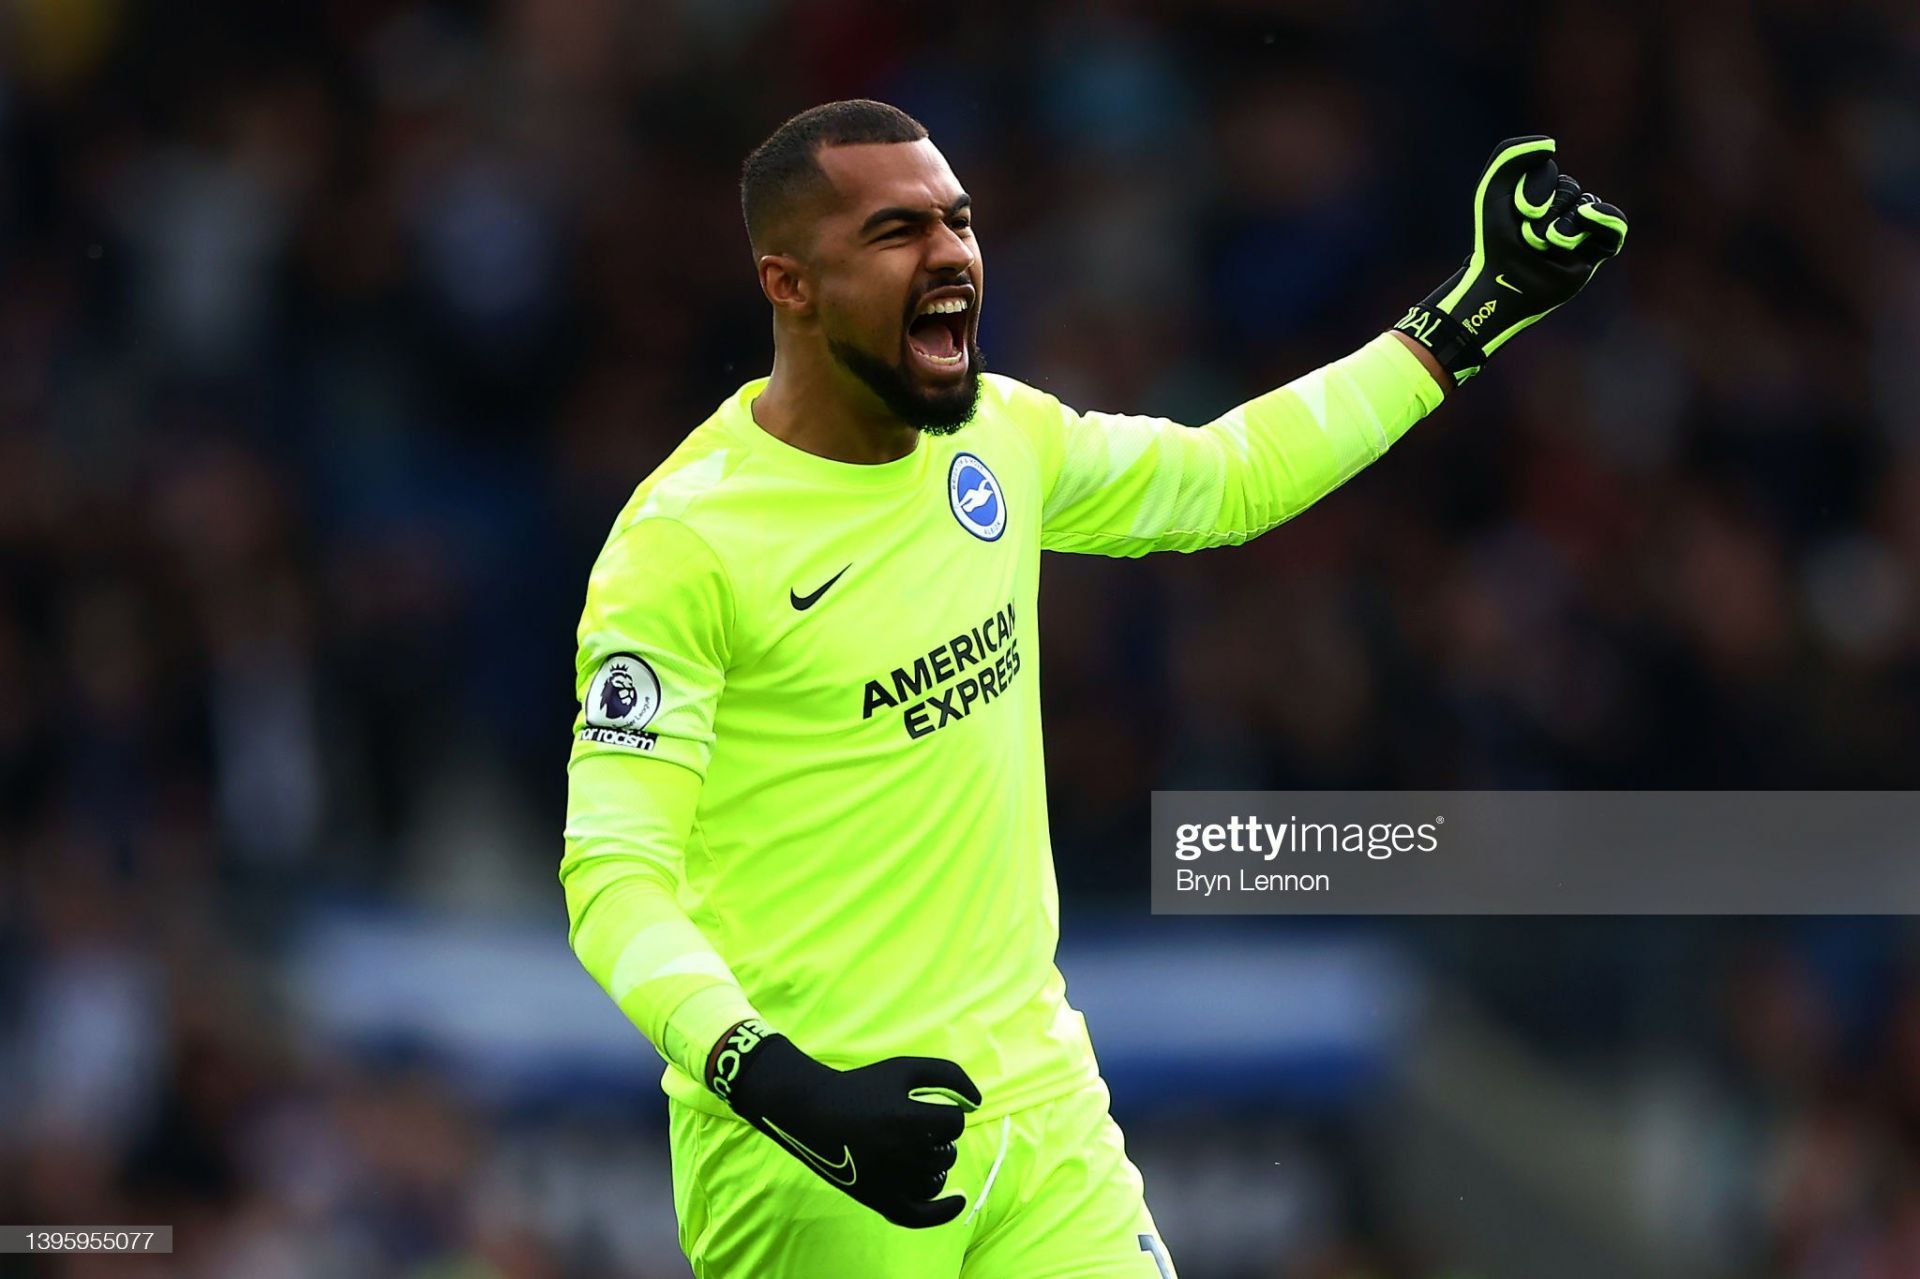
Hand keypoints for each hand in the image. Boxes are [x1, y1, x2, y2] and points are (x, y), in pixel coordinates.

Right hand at [708, 1019, 981, 1227]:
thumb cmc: (863, 1087)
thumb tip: (978, 1101)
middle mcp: (902, 1154)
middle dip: (939, 1138)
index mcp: (909, 1120)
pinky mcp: (880, 1200)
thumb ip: (947, 1074)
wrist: (815, 1112)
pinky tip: (959, 1199)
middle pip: (947, 1151)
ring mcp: (891, 1181)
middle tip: (911, 1126)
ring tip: (918, 1150)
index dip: (945, 1113)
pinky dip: (943, 1211)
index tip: (925, 1108)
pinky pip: (920, 1216)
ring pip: (937, 1178)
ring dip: (935, 1163)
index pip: (954, 1123)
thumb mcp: (904, 1068)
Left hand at [1394, 135, 1626, 383]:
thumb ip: (1510, 155)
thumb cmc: (1494, 242)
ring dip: (1563, 226)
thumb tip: (1552, 145)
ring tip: (1545, 245)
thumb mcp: (1493, 192)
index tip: (1518, 210)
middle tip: (1526, 238)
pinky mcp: (1596, 251)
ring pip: (1587, 206)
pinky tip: (1587, 216)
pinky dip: (1605, 218)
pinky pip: (1615, 224)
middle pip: (1568, 189)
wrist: (1500, 285)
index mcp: (1538, 193)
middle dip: (1545, 213)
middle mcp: (1561, 208)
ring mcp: (1580, 229)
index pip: (1548, 172)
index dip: (1535, 188)